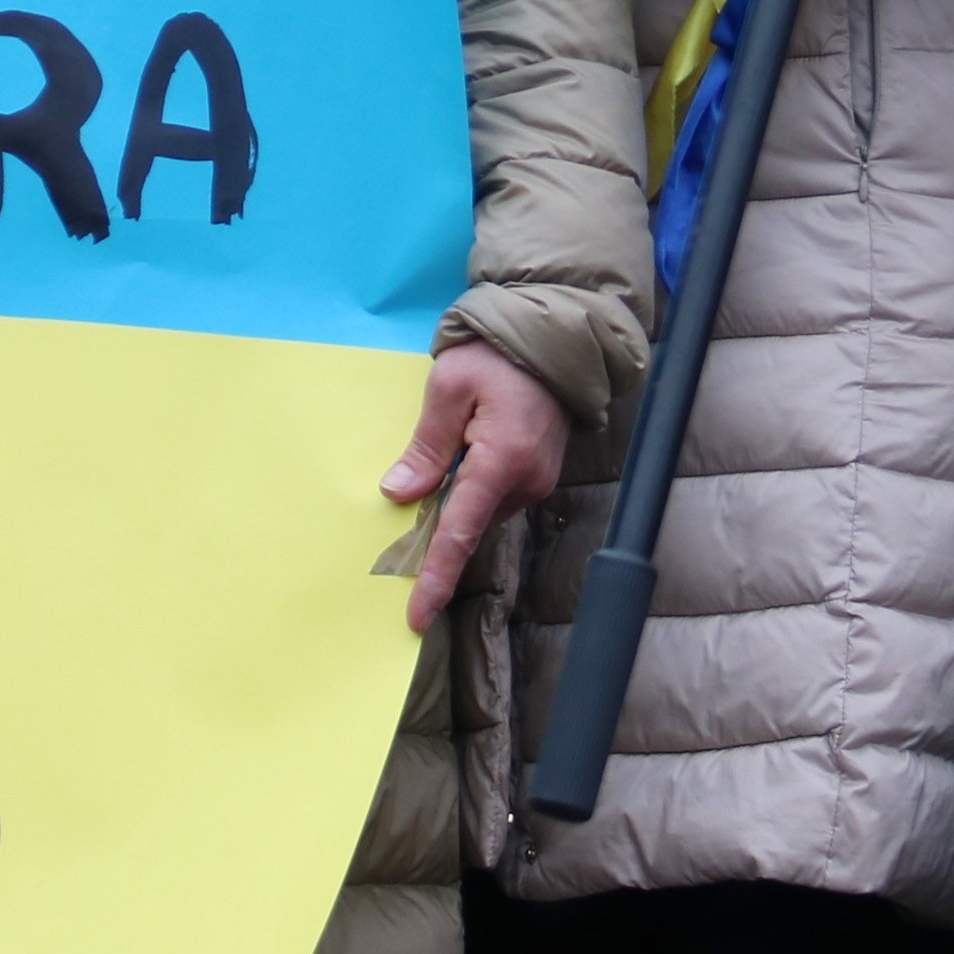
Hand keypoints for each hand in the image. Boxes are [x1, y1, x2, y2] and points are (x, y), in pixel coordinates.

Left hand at [379, 341, 570, 632]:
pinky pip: (498, 496)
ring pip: (483, 511)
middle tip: (403, 515)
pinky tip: (461, 464)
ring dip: (456, 503)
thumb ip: (426, 445)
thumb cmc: (495, 354)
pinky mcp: (541, 473)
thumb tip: (400, 493)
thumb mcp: (448, 387)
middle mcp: (526, 480)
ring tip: (442, 460)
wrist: (553, 337)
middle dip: (437, 529)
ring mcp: (539, 479)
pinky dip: (474, 491)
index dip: (436, 577)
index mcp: (501, 460)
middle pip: (470, 523)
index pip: (460, 532)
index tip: (417, 617)